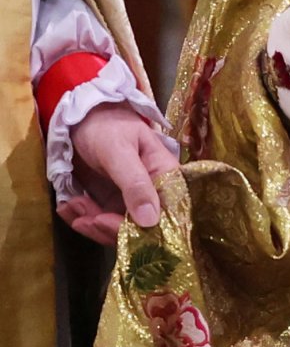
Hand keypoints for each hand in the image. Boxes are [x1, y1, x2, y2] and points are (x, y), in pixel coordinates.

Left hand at [60, 104, 175, 243]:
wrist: (83, 117)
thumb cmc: (108, 126)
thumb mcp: (120, 152)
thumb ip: (135, 184)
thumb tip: (151, 222)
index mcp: (165, 177)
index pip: (165, 214)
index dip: (140, 228)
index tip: (107, 221)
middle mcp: (153, 193)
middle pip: (140, 228)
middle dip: (107, 228)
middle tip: (84, 218)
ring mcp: (131, 200)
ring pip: (117, 229)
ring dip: (91, 223)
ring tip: (71, 207)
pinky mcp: (112, 202)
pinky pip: (101, 221)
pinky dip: (82, 218)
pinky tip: (67, 208)